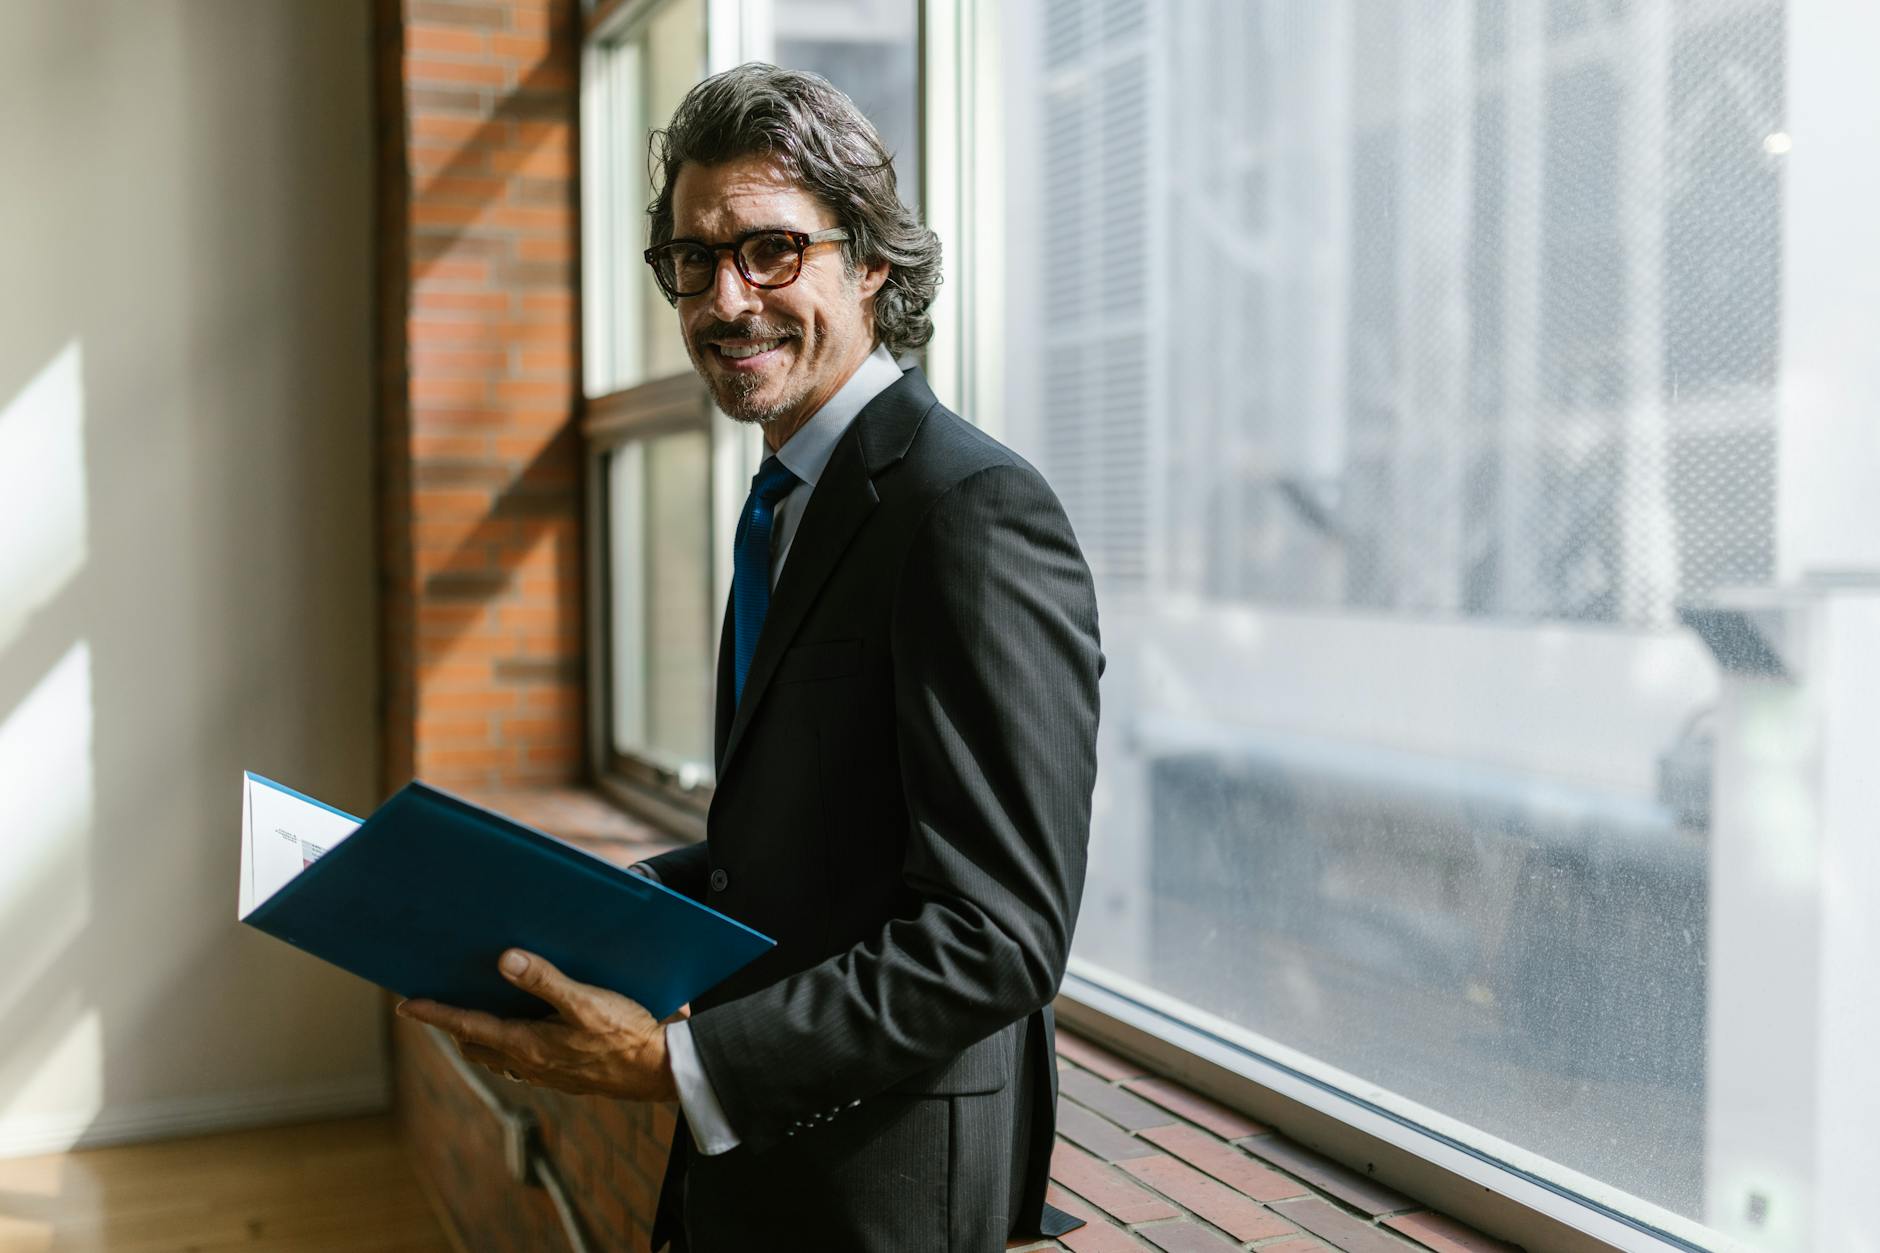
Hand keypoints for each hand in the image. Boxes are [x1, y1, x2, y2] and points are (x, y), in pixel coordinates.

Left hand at [396, 949, 679, 1101]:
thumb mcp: (587, 1002)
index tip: (407, 1005)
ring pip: (498, 1055)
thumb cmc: (625, 1036)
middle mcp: (529, 1063)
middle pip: (476, 1043)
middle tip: (440, 1001)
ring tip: (477, 1009)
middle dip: (454, 1024)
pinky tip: (527, 1027)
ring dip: (481, 1035)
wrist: (658, 1071)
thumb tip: (504, 960)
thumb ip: (545, 981)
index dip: (435, 1014)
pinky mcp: (563, 1074)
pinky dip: (509, 1042)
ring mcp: (546, 1072)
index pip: (468, 1026)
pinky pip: (522, 1060)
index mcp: (527, 1044)